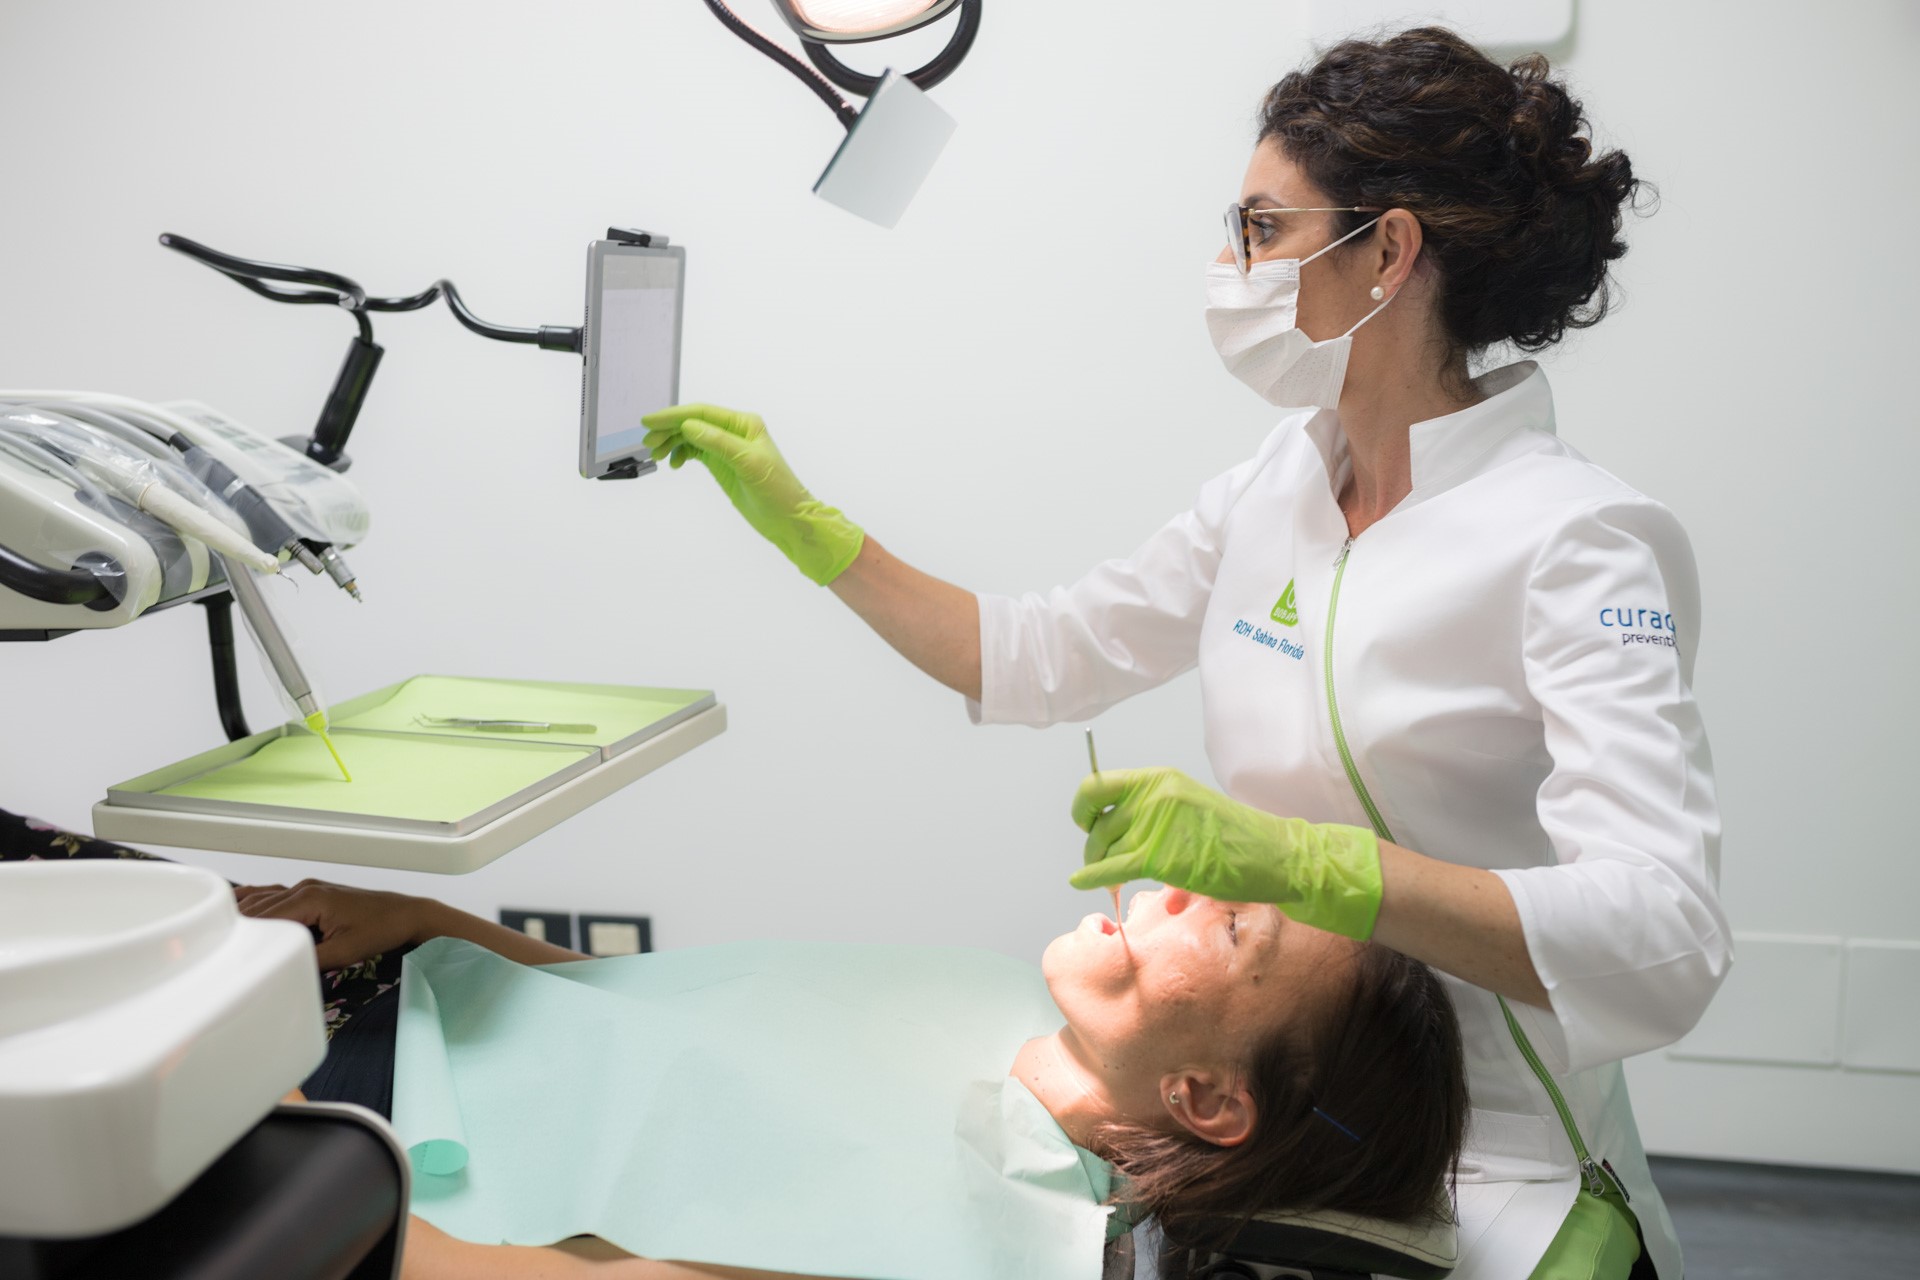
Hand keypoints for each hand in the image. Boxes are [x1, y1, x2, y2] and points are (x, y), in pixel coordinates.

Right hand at [234, 879, 429, 969]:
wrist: (405, 915)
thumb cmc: (380, 930)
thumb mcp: (344, 952)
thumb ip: (309, 958)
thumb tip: (279, 967)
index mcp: (310, 898)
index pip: (265, 917)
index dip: (244, 934)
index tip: (222, 950)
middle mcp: (305, 888)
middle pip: (260, 906)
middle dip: (237, 924)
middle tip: (211, 945)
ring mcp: (308, 887)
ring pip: (264, 898)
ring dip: (244, 913)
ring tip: (216, 931)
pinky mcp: (313, 893)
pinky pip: (277, 895)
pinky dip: (257, 902)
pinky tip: (239, 908)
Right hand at [641, 403, 863, 585]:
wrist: (788, 519)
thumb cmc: (777, 490)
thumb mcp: (748, 464)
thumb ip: (718, 443)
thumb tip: (689, 425)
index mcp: (744, 423)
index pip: (702, 413)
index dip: (673, 415)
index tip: (649, 421)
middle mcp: (735, 431)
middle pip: (693, 422)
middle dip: (668, 430)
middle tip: (648, 443)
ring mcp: (727, 447)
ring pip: (691, 436)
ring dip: (672, 442)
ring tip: (656, 455)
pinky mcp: (722, 464)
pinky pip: (695, 451)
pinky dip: (681, 454)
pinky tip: (674, 464)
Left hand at [1069, 768, 1383, 939]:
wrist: (1273, 854)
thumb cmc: (1234, 837)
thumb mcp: (1188, 807)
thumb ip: (1152, 811)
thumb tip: (1113, 832)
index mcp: (1159, 780)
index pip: (1097, 786)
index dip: (1083, 808)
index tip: (1087, 824)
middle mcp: (1154, 796)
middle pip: (1098, 825)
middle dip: (1094, 849)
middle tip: (1101, 865)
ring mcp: (1157, 824)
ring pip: (1105, 849)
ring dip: (1100, 868)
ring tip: (1113, 880)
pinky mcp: (1161, 856)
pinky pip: (1112, 868)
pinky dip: (1092, 877)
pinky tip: (1081, 883)